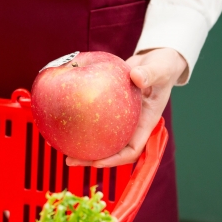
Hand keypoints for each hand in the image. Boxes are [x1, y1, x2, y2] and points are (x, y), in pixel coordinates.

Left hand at [66, 48, 187, 167]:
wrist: (156, 60)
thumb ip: (150, 73)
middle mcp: (132, 125)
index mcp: (146, 123)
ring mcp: (121, 119)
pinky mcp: (110, 109)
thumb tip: (137, 77)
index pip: (132, 150)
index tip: (97, 161)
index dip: (115, 159)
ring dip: (82, 146)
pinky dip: (78, 123)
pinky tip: (61, 122)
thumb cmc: (163, 65)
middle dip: (91, 158)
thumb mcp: (161, 68)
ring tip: (58, 148)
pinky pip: (93, 119)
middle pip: (111, 150)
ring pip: (100, 138)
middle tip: (70, 160)